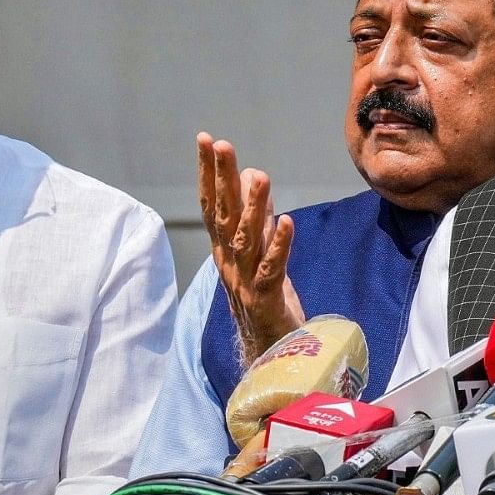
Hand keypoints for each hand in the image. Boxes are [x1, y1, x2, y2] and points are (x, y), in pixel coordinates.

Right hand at [197, 132, 304, 360]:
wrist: (269, 354)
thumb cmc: (265, 300)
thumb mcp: (261, 251)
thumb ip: (260, 216)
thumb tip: (254, 177)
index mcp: (225, 251)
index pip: (212, 205)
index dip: (208, 173)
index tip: (205, 140)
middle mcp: (229, 263)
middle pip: (223, 217)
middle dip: (221, 179)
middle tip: (221, 145)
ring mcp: (245, 282)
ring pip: (247, 240)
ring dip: (253, 207)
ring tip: (259, 176)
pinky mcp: (266, 300)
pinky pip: (273, 269)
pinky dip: (280, 246)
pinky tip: (289, 222)